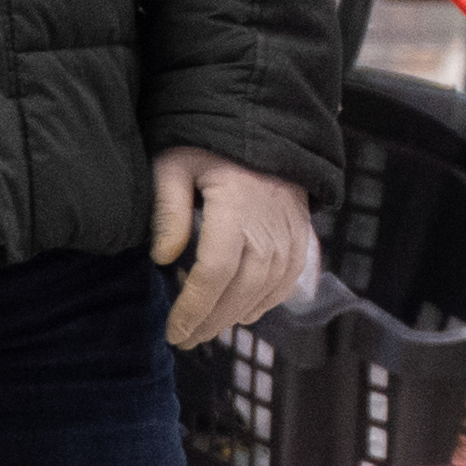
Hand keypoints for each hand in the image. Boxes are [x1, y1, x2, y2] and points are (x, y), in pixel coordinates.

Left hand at [151, 146, 321, 350]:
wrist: (264, 127)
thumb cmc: (210, 144)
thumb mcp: (176, 164)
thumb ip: (168, 209)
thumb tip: (163, 258)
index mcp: (236, 206)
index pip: (214, 272)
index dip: (194, 308)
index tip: (173, 330)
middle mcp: (269, 225)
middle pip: (240, 290)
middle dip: (210, 321)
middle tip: (184, 338)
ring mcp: (290, 233)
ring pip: (264, 291)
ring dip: (234, 316)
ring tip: (206, 329)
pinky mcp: (301, 237)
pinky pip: (286, 282)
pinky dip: (264, 303)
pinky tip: (242, 313)